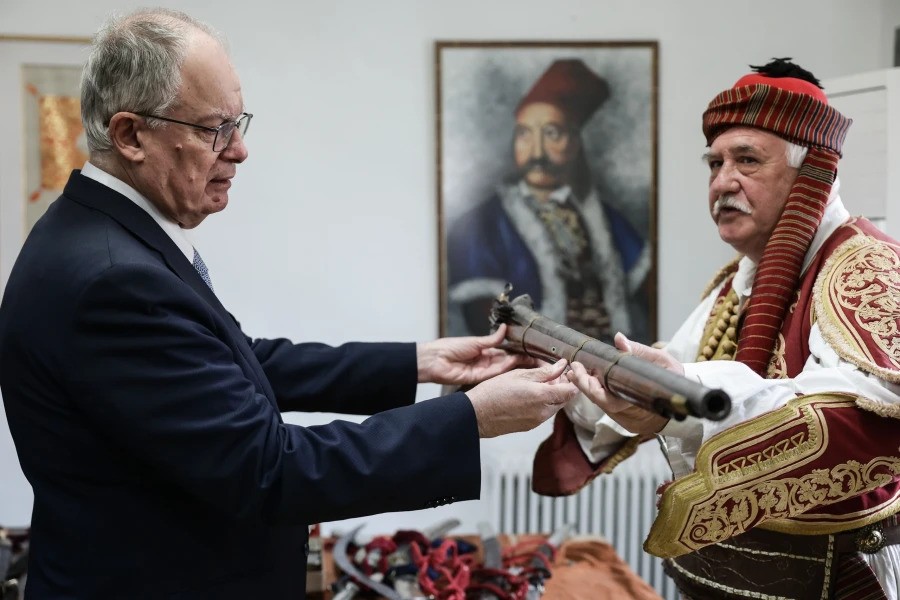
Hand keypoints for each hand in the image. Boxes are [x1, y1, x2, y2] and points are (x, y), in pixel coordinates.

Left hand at [416, 324, 534, 385]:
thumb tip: (505, 328)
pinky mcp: (481, 379)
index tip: (534, 350)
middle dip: (525, 360)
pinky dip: (507, 371)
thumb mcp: (475, 341)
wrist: (434, 361)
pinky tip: (518, 367)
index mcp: (486, 350)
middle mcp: (488, 361)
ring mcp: (485, 371)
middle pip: (510, 361)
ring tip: (535, 362)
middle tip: (541, 360)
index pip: (508, 351)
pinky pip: (496, 375)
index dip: (520, 351)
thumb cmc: (450, 347)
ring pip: (506, 369)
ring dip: (519, 366)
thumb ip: (492, 339)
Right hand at [465, 359, 578, 437]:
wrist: (477, 414)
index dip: (571, 379)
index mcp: (543, 396)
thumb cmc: (494, 391)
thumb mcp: (519, 375)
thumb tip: (562, 366)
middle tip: (552, 374)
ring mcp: (537, 421)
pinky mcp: (530, 426)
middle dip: (562, 386)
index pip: (570, 390)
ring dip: (552, 395)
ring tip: (538, 383)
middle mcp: (544, 411)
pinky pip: (544, 413)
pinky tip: (530, 395)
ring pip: (554, 406)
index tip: (566, 371)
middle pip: (564, 399)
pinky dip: (543, 403)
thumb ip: (544, 372)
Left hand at [566, 332, 678, 434]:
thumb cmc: (673, 378)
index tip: (582, 371)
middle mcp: (630, 416)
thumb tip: (619, 338)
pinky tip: (586, 378)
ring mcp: (626, 419)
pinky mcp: (625, 417)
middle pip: (599, 402)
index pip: (608, 401)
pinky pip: (606, 403)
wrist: (684, 396)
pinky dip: (595, 390)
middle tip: (575, 367)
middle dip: (584, 384)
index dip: (591, 388)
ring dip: (587, 386)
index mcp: (639, 403)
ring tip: (575, 370)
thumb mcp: (660, 361)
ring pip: (601, 403)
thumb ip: (639, 351)